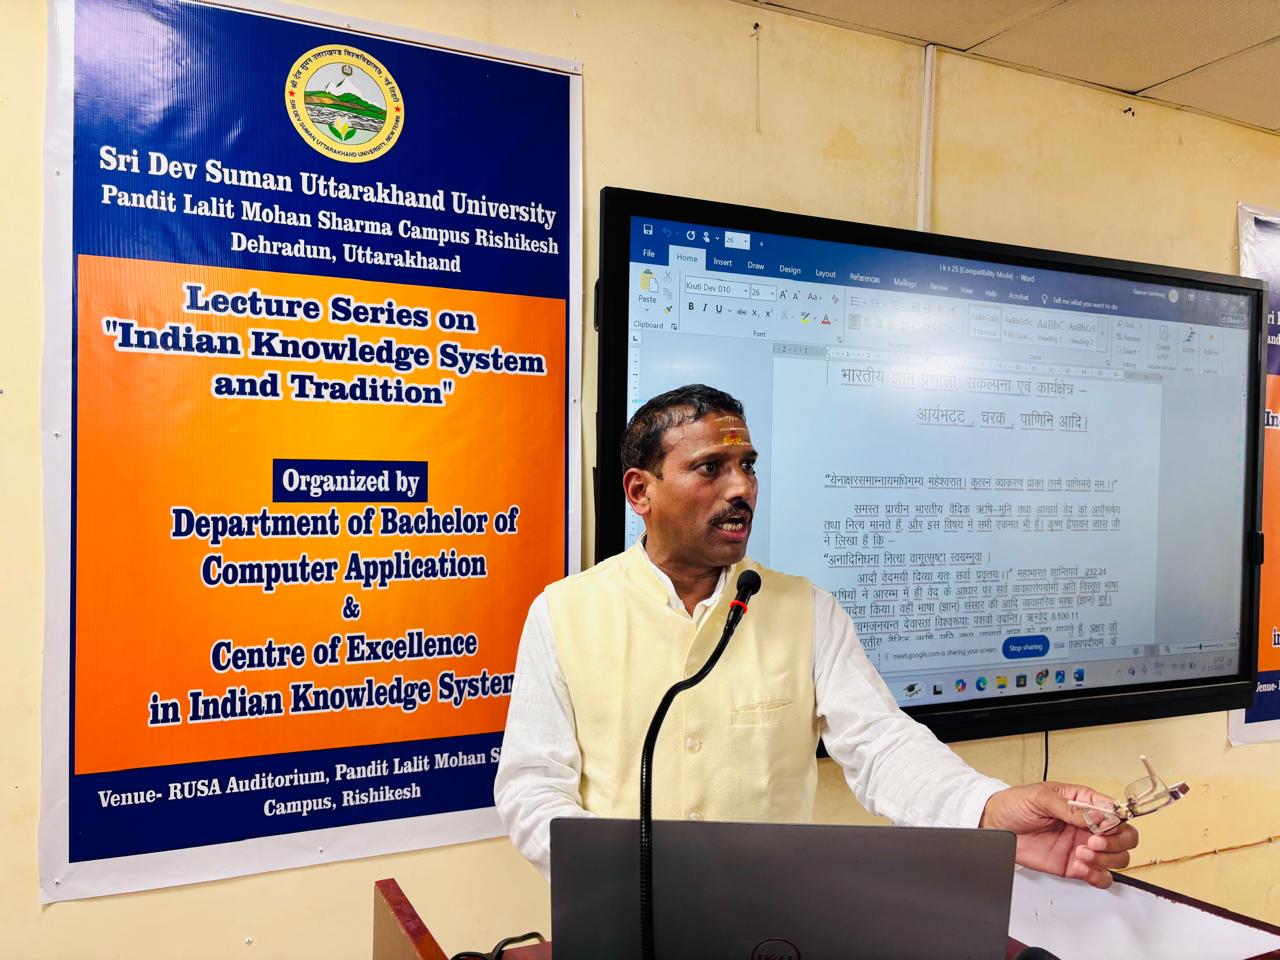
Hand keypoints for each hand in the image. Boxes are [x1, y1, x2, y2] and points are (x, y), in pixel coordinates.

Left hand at [980, 782, 1138, 888]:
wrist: (995, 824)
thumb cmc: (1015, 804)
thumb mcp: (1040, 797)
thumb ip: (1069, 809)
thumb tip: (1097, 817)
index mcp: (1083, 803)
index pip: (1116, 812)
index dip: (1117, 821)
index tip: (1103, 827)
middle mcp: (1088, 826)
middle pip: (1125, 838)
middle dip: (1115, 843)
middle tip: (1092, 843)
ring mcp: (1083, 846)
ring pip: (1117, 859)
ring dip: (1105, 860)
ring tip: (1080, 854)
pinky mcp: (1074, 865)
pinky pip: (1099, 876)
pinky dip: (1096, 876)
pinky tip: (1079, 867)